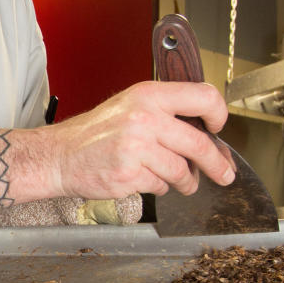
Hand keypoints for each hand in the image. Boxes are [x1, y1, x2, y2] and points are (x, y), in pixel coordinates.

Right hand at [46, 81, 233, 199]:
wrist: (60, 155)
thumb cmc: (96, 133)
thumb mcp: (131, 107)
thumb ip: (166, 113)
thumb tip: (207, 133)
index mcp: (149, 95)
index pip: (204, 97)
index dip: (219, 115)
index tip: (219, 128)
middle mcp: (145, 117)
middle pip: (199, 143)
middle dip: (216, 164)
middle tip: (224, 173)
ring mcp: (136, 146)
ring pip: (182, 171)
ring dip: (185, 181)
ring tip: (180, 182)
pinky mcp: (129, 173)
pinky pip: (161, 186)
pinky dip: (159, 187)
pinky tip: (146, 180)